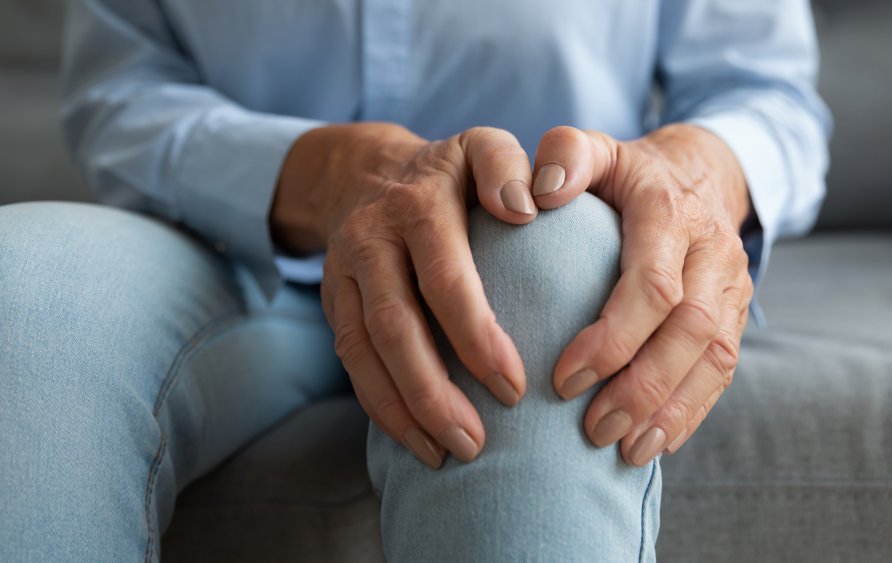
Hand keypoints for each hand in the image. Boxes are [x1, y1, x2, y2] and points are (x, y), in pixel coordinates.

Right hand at [271, 123, 538, 467]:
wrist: (363, 170)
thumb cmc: (447, 170)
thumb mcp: (481, 145)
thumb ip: (507, 166)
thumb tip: (527, 209)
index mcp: (418, 205)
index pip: (445, 280)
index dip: (476, 337)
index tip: (514, 387)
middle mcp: (373, 240)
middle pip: (396, 327)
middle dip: (434, 392)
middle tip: (477, 443)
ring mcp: (344, 273)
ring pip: (364, 353)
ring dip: (404, 410)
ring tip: (447, 455)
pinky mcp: (331, 300)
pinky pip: (350, 361)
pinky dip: (379, 406)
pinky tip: (415, 440)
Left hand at [533, 124, 753, 465]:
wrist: (701, 173)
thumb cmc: (627, 172)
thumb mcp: (596, 148)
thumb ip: (566, 155)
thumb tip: (539, 192)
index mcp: (671, 214)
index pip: (653, 285)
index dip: (613, 337)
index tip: (564, 378)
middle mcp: (711, 251)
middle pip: (690, 330)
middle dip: (642, 386)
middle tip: (592, 429)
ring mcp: (732, 286)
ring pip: (715, 358)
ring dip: (671, 410)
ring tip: (625, 451)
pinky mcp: (737, 314)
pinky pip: (725, 370)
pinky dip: (692, 411)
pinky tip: (656, 443)